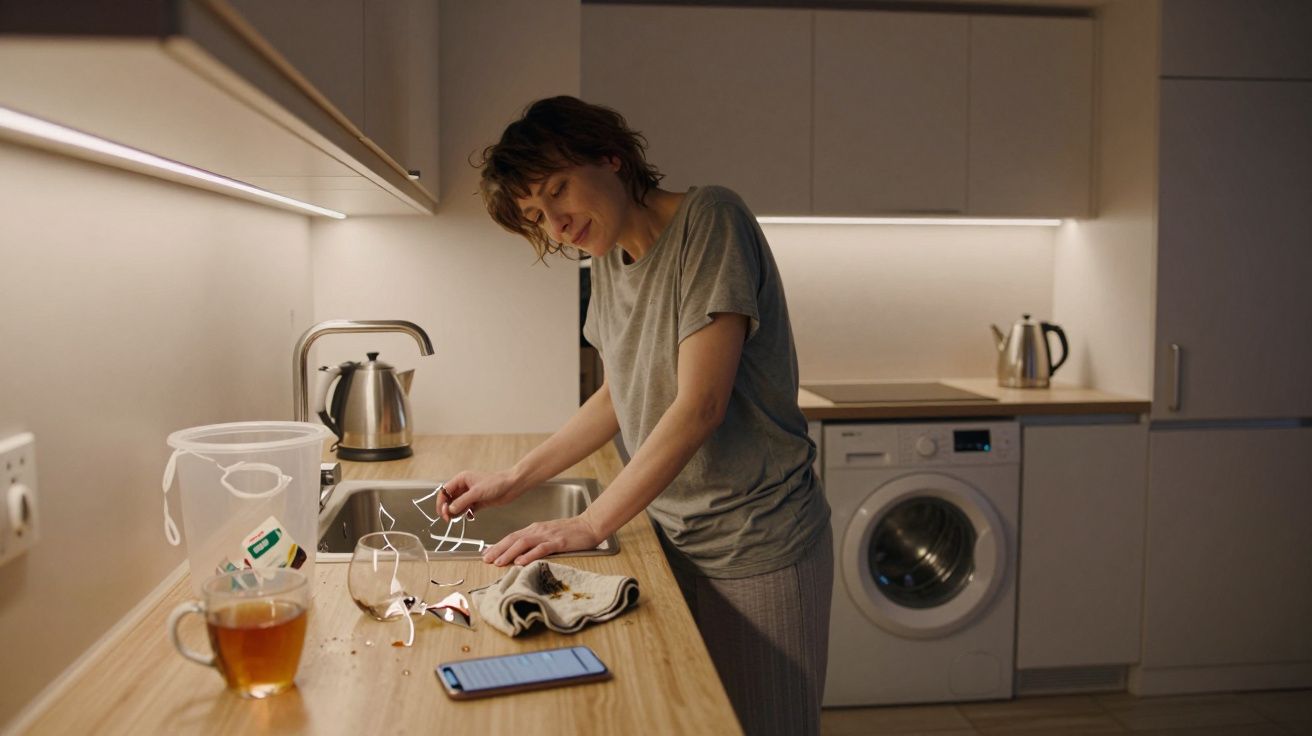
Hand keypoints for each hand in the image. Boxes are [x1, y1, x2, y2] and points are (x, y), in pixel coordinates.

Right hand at [438, 470, 522, 520]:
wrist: (512, 486)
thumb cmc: (496, 483)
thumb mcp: (476, 492)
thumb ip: (462, 502)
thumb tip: (450, 510)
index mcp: (461, 479)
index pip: (444, 491)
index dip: (441, 502)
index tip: (443, 512)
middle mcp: (464, 487)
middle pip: (449, 499)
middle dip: (447, 509)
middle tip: (448, 519)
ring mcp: (471, 495)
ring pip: (457, 505)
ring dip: (456, 513)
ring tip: (458, 518)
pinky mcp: (477, 502)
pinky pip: (466, 509)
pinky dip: (465, 514)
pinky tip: (469, 516)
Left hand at [482, 516, 602, 566]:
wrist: (589, 525)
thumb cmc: (570, 532)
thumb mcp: (548, 534)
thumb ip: (534, 542)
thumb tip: (518, 553)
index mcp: (534, 529)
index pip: (512, 537)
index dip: (497, 545)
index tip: (486, 553)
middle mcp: (538, 530)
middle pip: (513, 539)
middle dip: (498, 549)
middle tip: (486, 559)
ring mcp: (548, 535)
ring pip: (524, 543)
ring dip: (509, 553)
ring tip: (498, 562)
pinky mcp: (559, 542)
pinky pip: (541, 548)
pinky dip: (530, 555)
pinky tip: (521, 561)